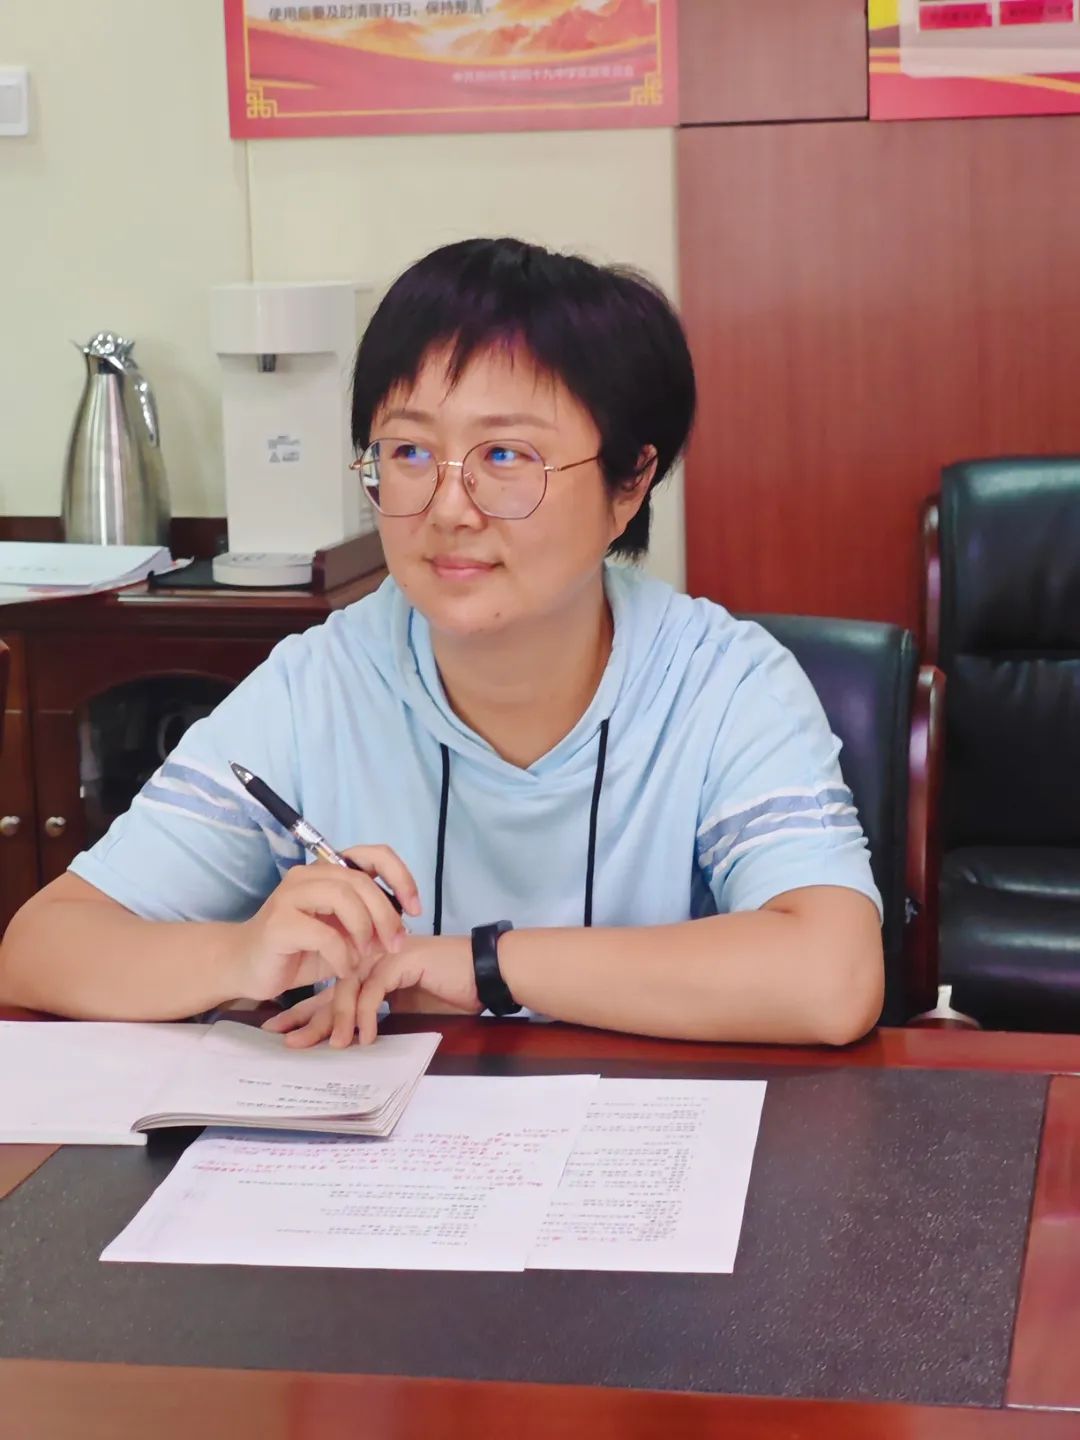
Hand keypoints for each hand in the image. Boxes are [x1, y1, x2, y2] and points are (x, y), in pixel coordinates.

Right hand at [228, 845, 420, 1001]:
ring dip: (365, 930)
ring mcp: (290, 896)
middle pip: (361, 881)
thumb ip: (368, 923)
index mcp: (327, 872)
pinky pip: (325, 934)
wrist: (245, 968)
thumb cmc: (298, 952)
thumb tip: (402, 925)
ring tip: (366, 956)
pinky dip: (343, 956)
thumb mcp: (342, 934)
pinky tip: (343, 971)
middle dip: (387, 915)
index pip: (373, 855)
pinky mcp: (279, 923)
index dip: (401, 877)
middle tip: (395, 944)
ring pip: (343, 897)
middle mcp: (308, 875)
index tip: (416, 909)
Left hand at [263, 934, 479, 1046]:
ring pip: (347, 987)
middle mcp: (371, 957)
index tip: (282, 1032)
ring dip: (336, 1020)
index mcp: (370, 968)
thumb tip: (348, 1039)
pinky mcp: (399, 960)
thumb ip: (376, 1016)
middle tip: (282, 1037)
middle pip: (330, 988)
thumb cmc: (450, 992)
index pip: (331, 990)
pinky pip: (373, 990)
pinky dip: (366, 1015)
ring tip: (332, 1047)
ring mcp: (384, 955)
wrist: (484, 974)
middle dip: (306, 1015)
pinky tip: (364, 1037)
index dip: (306, 1012)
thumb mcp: (406, 1011)